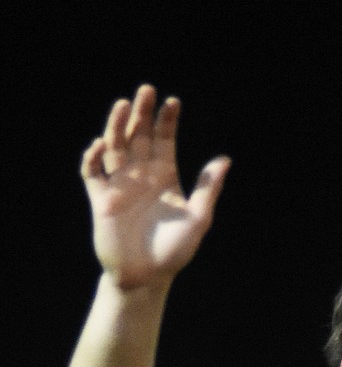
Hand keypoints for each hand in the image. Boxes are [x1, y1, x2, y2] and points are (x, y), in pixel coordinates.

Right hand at [80, 85, 229, 289]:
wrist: (147, 276)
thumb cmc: (175, 250)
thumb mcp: (198, 217)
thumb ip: (208, 188)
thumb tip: (225, 159)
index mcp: (165, 177)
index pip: (165, 141)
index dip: (167, 121)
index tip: (173, 101)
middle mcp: (141, 176)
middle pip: (139, 136)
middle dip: (142, 114)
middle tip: (146, 90)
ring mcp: (120, 185)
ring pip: (115, 147)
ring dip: (117, 126)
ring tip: (123, 105)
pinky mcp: (101, 199)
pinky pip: (92, 173)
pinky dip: (93, 158)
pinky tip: (101, 146)